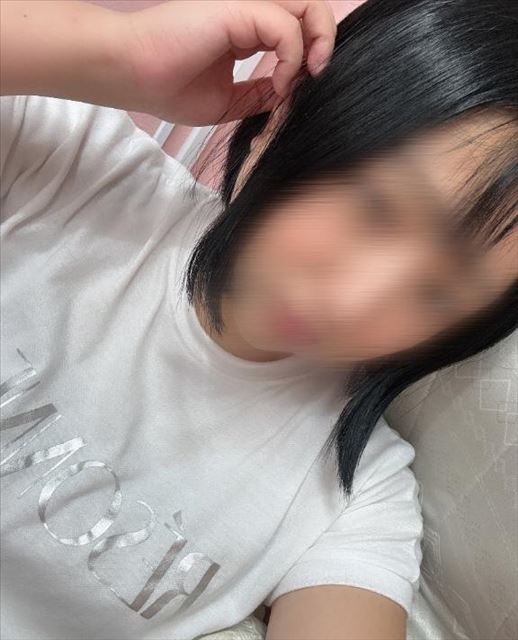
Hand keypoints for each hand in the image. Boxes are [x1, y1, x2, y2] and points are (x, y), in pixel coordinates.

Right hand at [121, 0, 336, 125]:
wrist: (134, 76)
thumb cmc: (168, 87)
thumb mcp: (228, 101)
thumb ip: (259, 95)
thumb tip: (288, 96)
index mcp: (244, 31)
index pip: (294, 30)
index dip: (310, 55)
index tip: (302, 88)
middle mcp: (249, 13)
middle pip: (309, 10)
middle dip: (325, 42)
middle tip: (317, 75)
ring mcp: (245, 7)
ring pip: (308, 7)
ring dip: (319, 44)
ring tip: (306, 77)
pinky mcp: (238, 9)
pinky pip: (286, 27)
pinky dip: (293, 58)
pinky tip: (281, 83)